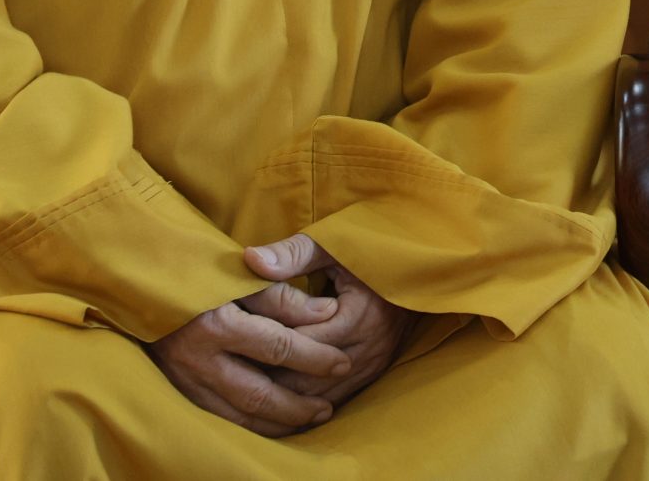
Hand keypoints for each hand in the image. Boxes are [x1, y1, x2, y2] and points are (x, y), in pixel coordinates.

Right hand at [146, 293, 352, 436]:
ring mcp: (186, 381)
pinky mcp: (180, 393)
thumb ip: (283, 294)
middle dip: (299, 404)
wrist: (145, 287)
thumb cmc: (201, 274)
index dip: (315, 357)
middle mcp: (199, 358)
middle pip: (259, 392)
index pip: (277, 347)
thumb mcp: (242, 275)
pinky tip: (276, 424)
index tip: (343, 362)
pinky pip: (222, 420)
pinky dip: (253, 426)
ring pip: (240, 416)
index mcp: (217, 322)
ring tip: (311, 417)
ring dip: (279, 422)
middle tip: (329, 407)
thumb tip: (328, 311)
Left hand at [241, 234, 420, 408]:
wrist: (419, 266)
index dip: (265, 346)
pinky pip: (336, 399)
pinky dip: (307, 404)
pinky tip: (278, 404)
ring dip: (286, 399)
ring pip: (321, 397)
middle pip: (308, 378)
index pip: (302, 342)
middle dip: (269, 380)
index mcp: (359, 313)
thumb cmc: (371, 249)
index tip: (231, 345)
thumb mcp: (333, 243)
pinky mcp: (375, 372)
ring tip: (247, 394)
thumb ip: (293, 254)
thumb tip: (250, 259)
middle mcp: (370, 345)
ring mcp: (375, 363)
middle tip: (229, 378)